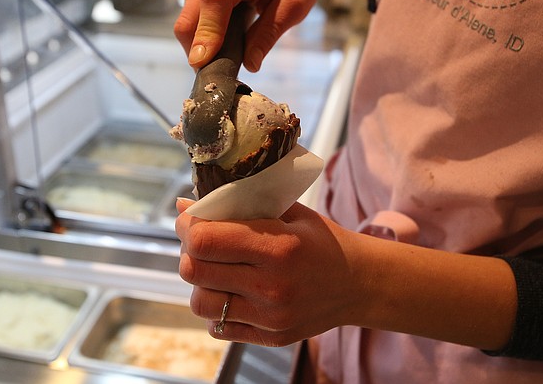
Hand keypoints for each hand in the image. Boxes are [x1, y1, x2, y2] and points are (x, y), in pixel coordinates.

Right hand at [174, 0, 316, 71]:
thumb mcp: (295, 5)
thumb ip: (270, 33)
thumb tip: (250, 64)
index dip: (207, 32)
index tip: (202, 63)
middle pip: (190, 18)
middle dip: (201, 51)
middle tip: (222, 73)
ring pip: (185, 24)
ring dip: (200, 46)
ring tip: (227, 52)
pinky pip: (188, 21)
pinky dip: (200, 37)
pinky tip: (221, 37)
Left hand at [175, 199, 360, 345]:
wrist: (358, 283)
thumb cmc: (321, 241)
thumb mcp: (288, 211)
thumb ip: (239, 205)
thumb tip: (184, 205)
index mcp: (278, 247)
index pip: (205, 240)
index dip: (187, 226)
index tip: (190, 219)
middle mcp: (271, 286)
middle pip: (193, 271)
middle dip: (189, 251)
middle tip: (201, 242)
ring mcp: (270, 317)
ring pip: (200, 302)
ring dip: (200, 282)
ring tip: (217, 269)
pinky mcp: (270, 337)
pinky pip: (217, 326)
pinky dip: (217, 308)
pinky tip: (233, 291)